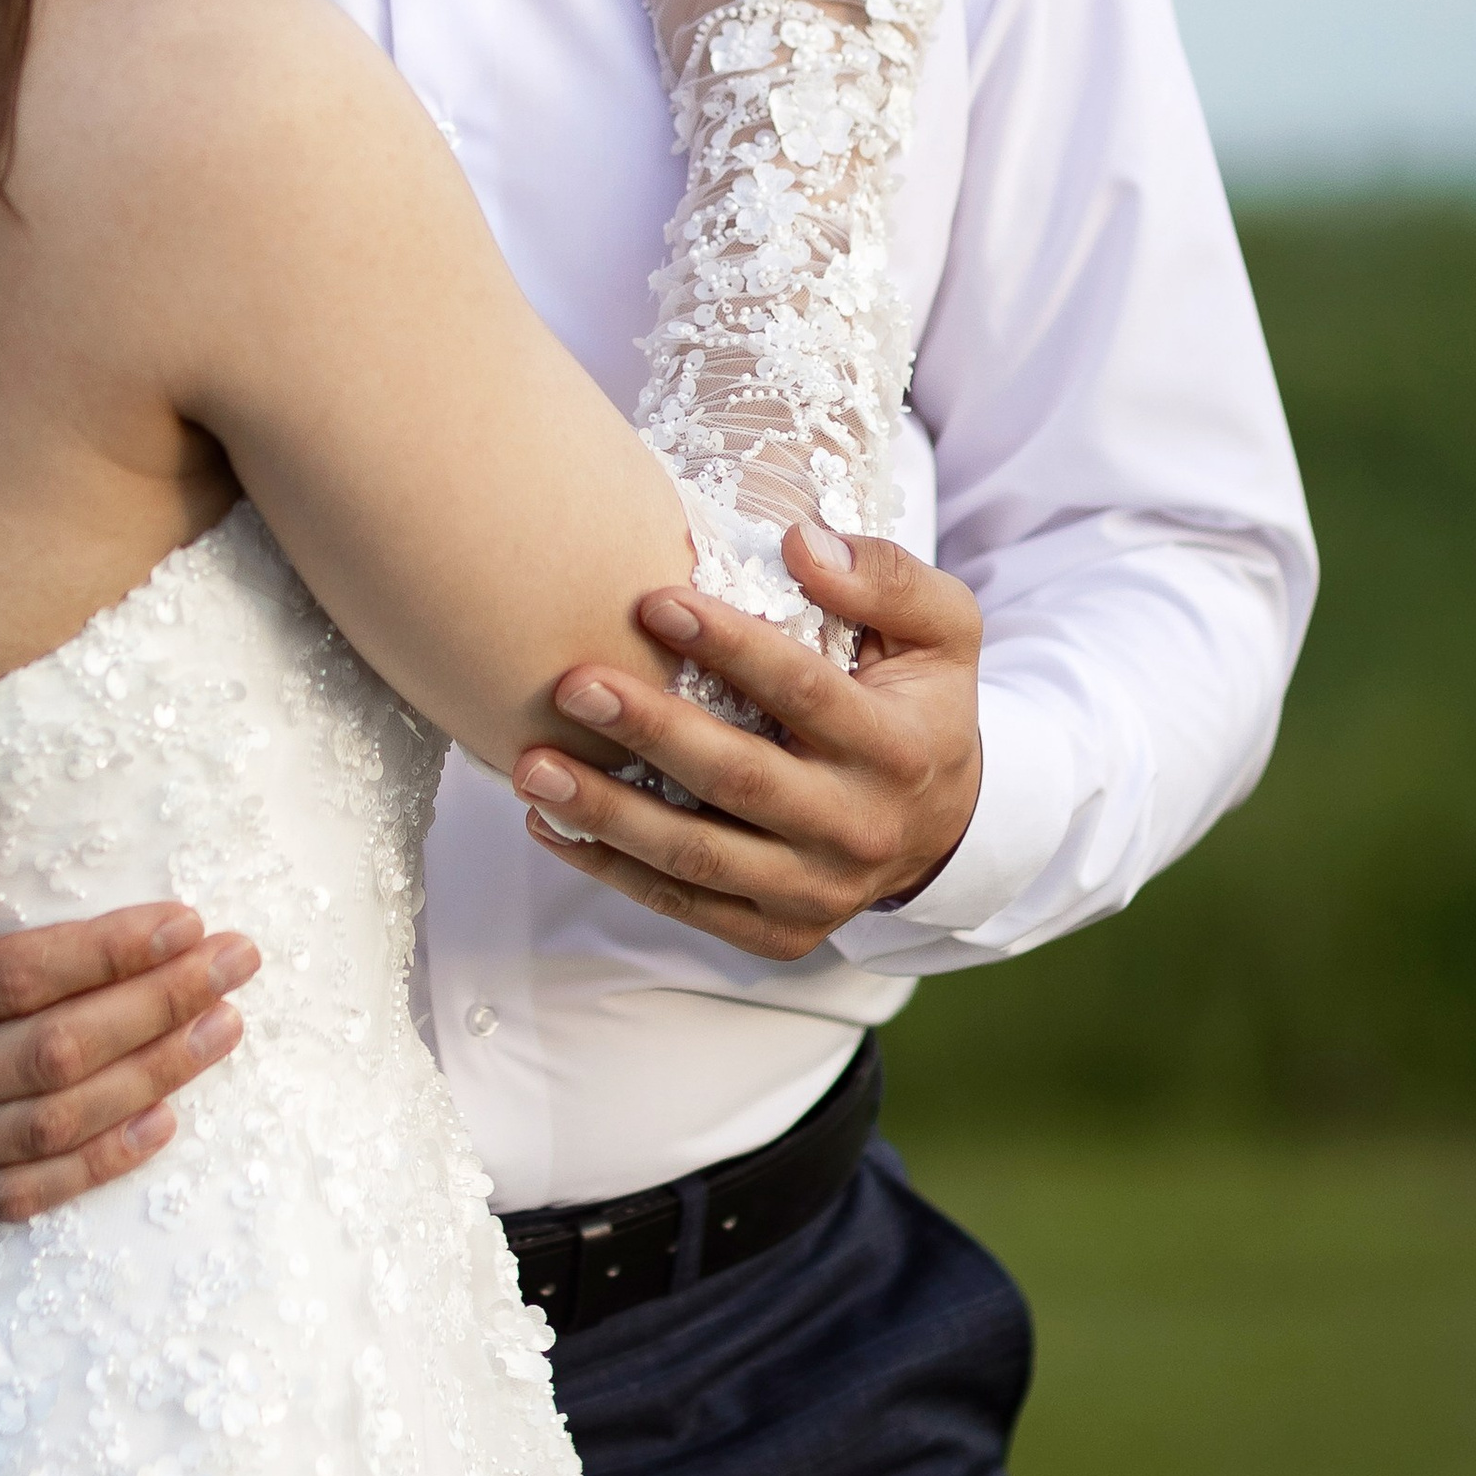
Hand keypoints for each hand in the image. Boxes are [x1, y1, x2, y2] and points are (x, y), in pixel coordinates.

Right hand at [0, 847, 258, 1232]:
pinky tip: (162, 1126)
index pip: (18, 975)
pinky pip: (7, 1200)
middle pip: (54, 1053)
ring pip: (47, 1128)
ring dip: (150, 1080)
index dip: (112, 949)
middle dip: (159, 1005)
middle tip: (240, 964)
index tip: (187, 921)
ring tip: (222, 1032)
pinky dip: (90, 1168)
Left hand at [512, 526, 982, 959]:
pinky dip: (610, 868)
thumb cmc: (919, 703)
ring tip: (532, 766)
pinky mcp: (777, 932)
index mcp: (898, 749)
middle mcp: (859, 828)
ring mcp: (817, 891)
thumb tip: (798, 542)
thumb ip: (885, 576)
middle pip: (741, 780)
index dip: (730, 647)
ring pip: (699, 856)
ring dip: (608, 813)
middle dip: (651, 731)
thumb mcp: (940, 630)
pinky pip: (684, 903)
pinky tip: (550, 822)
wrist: (943, 825)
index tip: (652, 602)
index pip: (805, 692)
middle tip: (571, 685)